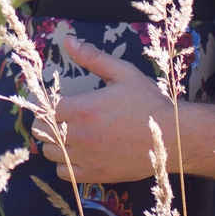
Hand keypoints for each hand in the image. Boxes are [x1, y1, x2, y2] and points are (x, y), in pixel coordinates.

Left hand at [37, 37, 174, 183]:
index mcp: (84, 109)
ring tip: (66, 134)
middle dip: (45, 121)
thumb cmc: (149, 103)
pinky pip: (63, 173)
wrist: (172, 137)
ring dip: (54, 142)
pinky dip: (64, 163)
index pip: (46, 108)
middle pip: (41, 131)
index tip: (51, 101)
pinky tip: (75, 153)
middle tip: (57, 117)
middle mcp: (81, 135)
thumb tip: (68, 40)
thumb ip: (93, 58)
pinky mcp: (95, 174)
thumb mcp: (124, 73)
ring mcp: (87, 157)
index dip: (46, 103)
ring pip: (50, 152)